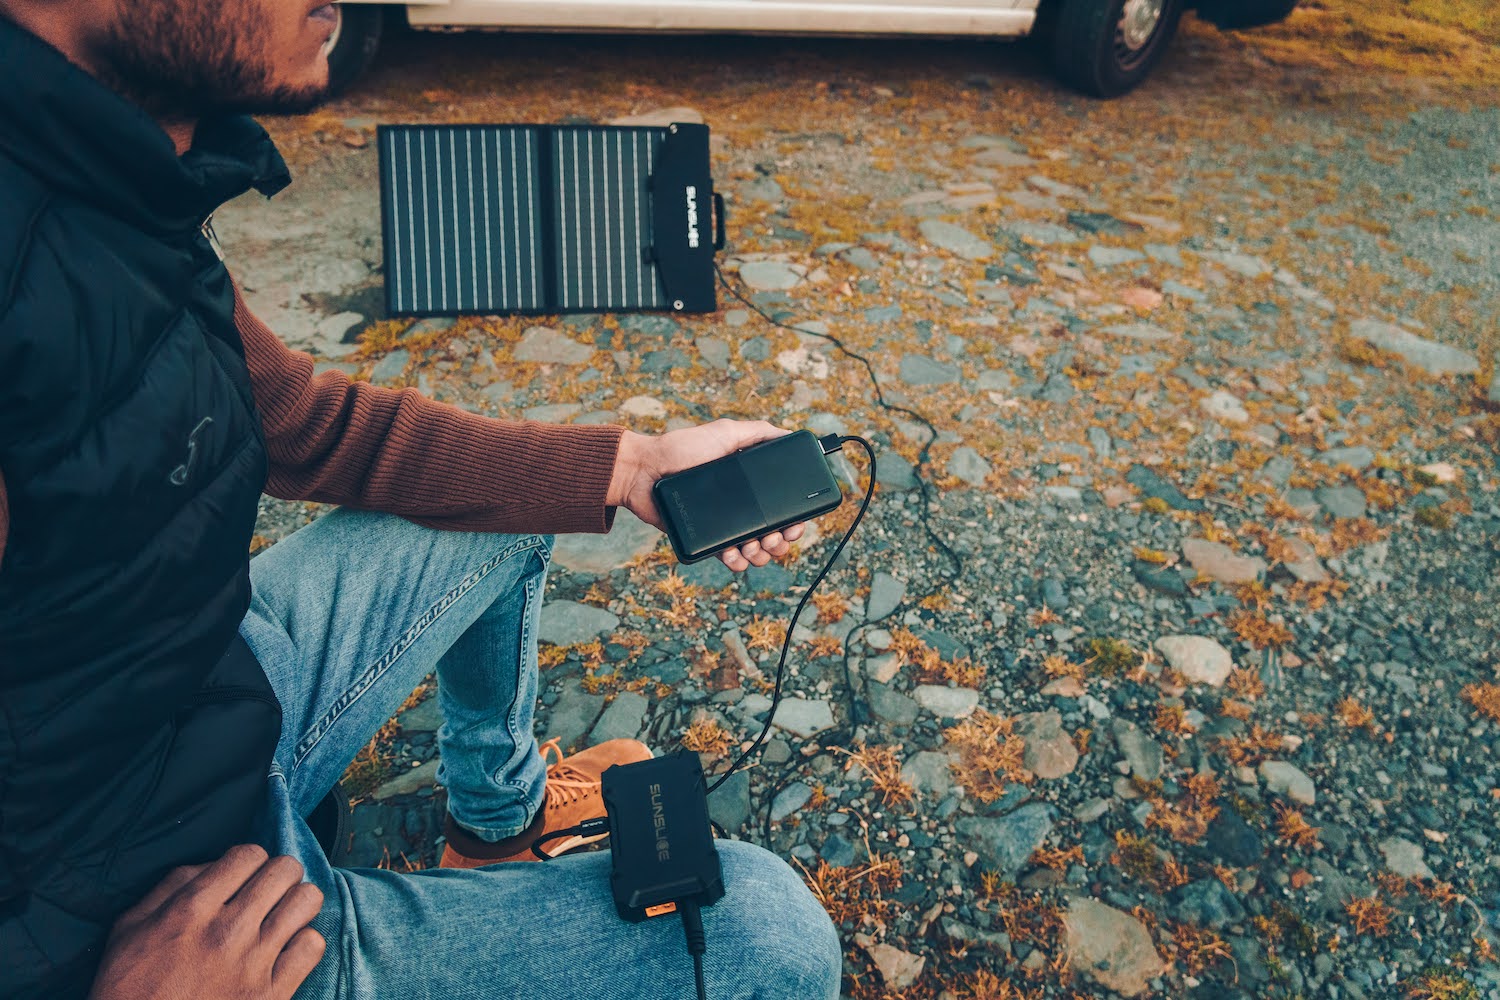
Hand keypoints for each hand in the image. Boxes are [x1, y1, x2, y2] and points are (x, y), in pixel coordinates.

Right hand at [88, 844, 325, 999]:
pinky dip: (303, 943)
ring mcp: (253, 963)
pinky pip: (312, 946)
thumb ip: (172, 886)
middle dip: (279, 874)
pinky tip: (286, 950)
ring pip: (307, 900)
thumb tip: (215, 864)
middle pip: (285, 870)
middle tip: (268, 892)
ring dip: (297, 903)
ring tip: (283, 915)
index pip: (249, 854)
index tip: (243, 876)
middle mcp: (227, 931)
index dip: (249, 861)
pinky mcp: (272, 994)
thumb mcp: (129, 929)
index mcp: (191, 909)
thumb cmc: (129, 988)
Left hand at [609, 419, 805, 571]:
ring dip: (762, 554)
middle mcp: (743, 506)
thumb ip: (758, 432)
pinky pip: (731, 560)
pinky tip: (733, 552)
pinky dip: (737, 562)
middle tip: (773, 537)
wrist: (645, 472)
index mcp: (751, 484)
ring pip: (757, 552)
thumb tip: (790, 435)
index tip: (795, 525)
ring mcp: (726, 525)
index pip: (784, 507)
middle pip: (776, 534)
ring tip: (752, 544)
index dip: (795, 520)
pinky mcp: (708, 540)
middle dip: (781, 541)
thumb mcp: (725, 432)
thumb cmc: (681, 449)